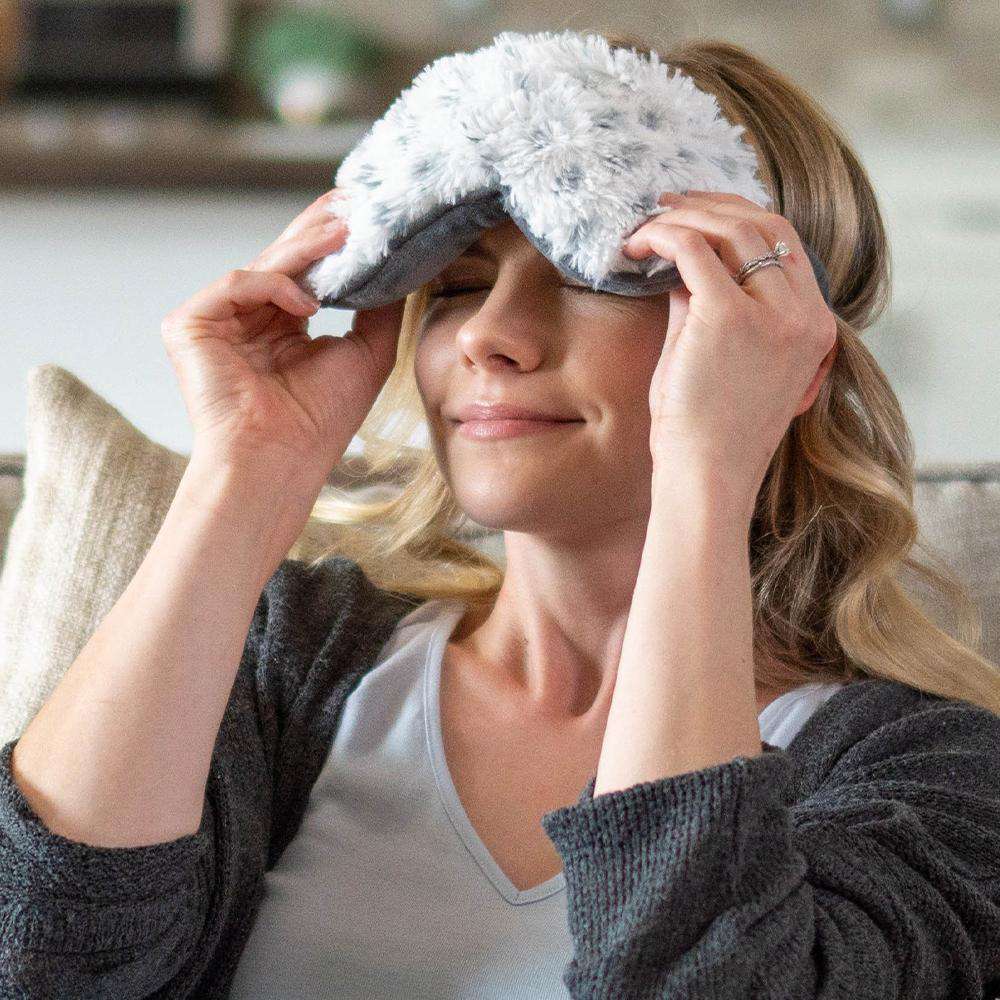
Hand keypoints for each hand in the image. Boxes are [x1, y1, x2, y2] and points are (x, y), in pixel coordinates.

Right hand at [160, 187, 406, 477]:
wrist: (278, 462)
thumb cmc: (321, 421)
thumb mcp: (367, 353)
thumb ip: (381, 309)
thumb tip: (404, 265)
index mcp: (282, 326)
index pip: (306, 271)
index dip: (335, 242)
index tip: (370, 216)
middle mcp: (248, 318)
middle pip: (285, 257)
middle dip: (321, 228)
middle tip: (356, 202)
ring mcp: (217, 320)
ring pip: (264, 264)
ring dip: (306, 247)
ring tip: (346, 234)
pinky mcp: (190, 325)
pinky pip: (237, 282)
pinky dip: (273, 285)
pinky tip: (308, 303)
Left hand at [621, 190, 838, 519]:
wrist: (706, 479)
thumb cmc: (708, 432)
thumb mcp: (723, 360)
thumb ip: (712, 307)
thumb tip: (680, 264)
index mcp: (815, 327)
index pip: (785, 246)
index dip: (738, 218)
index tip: (696, 214)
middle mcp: (805, 315)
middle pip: (765, 225)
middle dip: (711, 205)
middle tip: (664, 205)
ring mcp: (774, 315)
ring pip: (733, 228)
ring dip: (683, 217)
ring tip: (643, 226)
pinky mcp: (730, 318)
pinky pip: (694, 250)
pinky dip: (662, 236)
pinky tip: (634, 246)